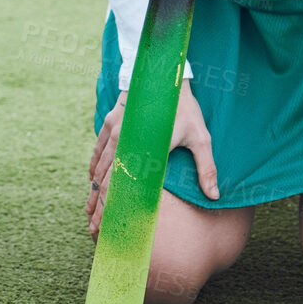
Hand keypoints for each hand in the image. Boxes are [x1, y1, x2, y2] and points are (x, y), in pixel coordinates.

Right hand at [87, 78, 217, 236]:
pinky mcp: (111, 121)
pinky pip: (98, 148)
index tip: (105, 228)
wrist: (162, 73)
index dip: (111, 209)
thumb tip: (215, 195)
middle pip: (104, 183)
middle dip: (98, 208)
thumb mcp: (201, 138)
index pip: (120, 187)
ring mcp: (113, 131)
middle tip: (93, 230)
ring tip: (88, 211)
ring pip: (97, 167)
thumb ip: (206, 168)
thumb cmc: (184, 108)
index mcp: (141, 150)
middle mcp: (122, 143)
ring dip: (92, 191)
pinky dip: (93, 167)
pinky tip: (91, 179)